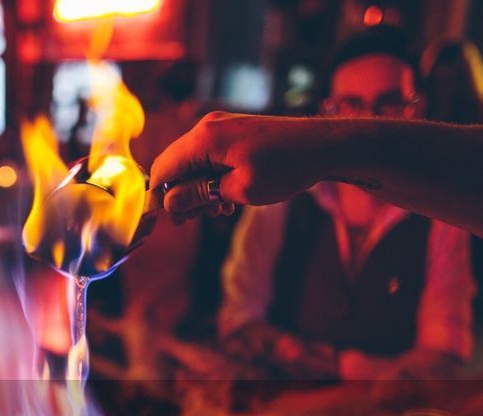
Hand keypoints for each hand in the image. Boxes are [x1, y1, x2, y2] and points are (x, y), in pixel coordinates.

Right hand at [149, 113, 333, 217]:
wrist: (323, 146)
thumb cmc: (286, 166)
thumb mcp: (240, 188)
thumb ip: (200, 194)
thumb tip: (169, 202)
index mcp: (205, 139)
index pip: (163, 167)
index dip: (159, 196)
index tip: (168, 220)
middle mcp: (207, 128)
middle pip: (175, 165)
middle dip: (179, 195)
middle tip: (193, 220)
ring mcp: (220, 128)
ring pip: (191, 164)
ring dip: (196, 190)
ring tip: (216, 211)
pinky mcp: (233, 133)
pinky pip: (208, 158)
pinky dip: (210, 179)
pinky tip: (227, 199)